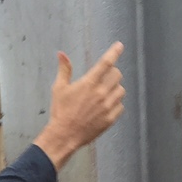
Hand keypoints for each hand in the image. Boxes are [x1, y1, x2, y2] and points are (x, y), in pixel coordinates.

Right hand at [32, 42, 125, 170]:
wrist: (64, 136)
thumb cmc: (60, 111)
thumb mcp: (59, 88)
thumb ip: (64, 70)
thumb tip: (61, 54)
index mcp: (89, 83)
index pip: (106, 62)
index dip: (114, 52)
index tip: (119, 46)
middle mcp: (101, 93)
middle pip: (117, 75)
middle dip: (112, 73)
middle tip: (105, 77)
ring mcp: (107, 107)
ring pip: (121, 90)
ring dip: (115, 88)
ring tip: (105, 93)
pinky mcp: (110, 119)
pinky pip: (121, 106)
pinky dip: (116, 104)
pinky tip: (106, 106)